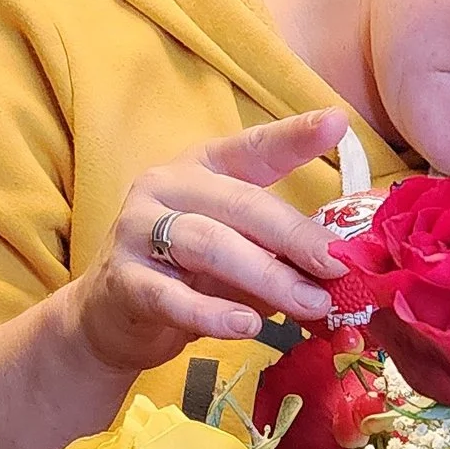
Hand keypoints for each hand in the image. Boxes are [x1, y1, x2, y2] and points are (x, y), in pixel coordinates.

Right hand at [72, 110, 355, 377]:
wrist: (112, 319)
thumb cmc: (187, 276)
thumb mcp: (239, 253)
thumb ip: (278, 253)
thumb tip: (336, 271)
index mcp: (202, 168)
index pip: (252, 148)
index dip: (293, 136)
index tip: (335, 123)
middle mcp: (167, 187)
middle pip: (240, 204)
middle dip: (295, 237)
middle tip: (337, 267)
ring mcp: (137, 230)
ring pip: (210, 245)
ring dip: (266, 277)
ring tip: (309, 304)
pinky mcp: (121, 280)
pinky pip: (171, 296)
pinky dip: (213, 313)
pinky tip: (246, 326)